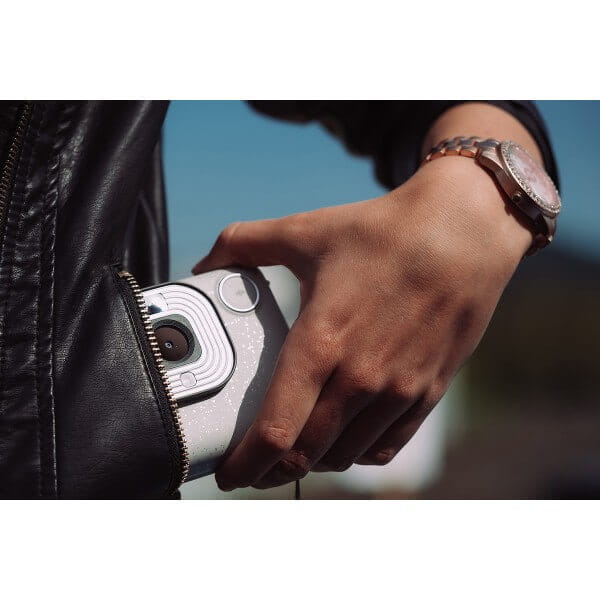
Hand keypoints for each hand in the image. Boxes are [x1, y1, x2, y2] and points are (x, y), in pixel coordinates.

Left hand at [192, 156, 531, 490]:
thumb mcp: (305, 231)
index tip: (227, 472)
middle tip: (253, 467)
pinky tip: (344, 442)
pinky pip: (386, 446)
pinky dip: (357, 453)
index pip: (274, 431)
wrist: (462, 232)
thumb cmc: (382, 232)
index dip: (243, 463)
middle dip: (270, 470)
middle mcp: (359, 377)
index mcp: (320, 342)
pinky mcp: (427, 391)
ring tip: (295, 451)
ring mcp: (397, 390)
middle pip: (305, 455)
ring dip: (313, 462)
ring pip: (343, 456)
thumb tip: (204, 264)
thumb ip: (244, 243)